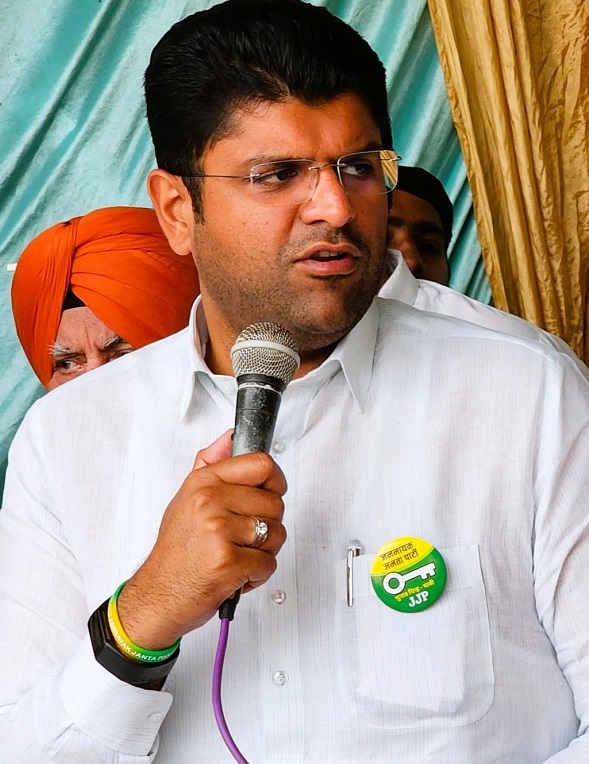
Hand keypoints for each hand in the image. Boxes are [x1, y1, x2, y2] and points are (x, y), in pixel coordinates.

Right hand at [117, 430, 286, 648]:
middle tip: (243, 537)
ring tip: (238, 555)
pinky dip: (257, 575)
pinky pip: (269, 563)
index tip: (270, 492)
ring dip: (264, 551)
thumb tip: (230, 438)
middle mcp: (210, 502)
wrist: (158, 595)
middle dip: (268, 525)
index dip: (275, 480)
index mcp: (204, 483)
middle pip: (275, 502)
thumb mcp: (186, 498)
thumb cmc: (176, 552)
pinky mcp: (228, 562)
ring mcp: (218, 531)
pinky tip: (236, 574)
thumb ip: (211, 465)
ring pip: (276, 534)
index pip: (261, 464)